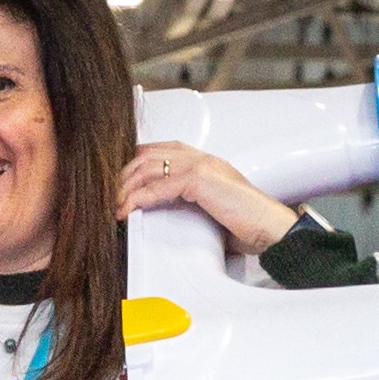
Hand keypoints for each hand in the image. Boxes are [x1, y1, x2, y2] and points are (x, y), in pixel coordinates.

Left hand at [117, 144, 297, 255]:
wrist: (273, 229)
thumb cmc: (249, 223)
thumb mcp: (213, 208)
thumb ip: (189, 203)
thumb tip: (164, 215)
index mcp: (204, 160)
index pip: (158, 150)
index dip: (131, 164)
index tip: (114, 184)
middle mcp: (201, 157)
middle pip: (147, 155)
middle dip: (120, 175)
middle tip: (105, 197)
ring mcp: (201, 165)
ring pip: (147, 167)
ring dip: (123, 187)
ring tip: (111, 206)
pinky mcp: (200, 179)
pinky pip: (158, 186)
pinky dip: (137, 199)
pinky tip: (126, 211)